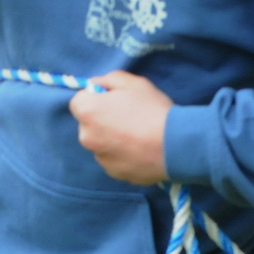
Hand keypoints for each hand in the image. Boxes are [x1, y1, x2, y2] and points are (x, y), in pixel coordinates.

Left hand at [70, 70, 172, 184]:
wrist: (175, 145)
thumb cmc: (152, 109)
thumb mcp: (133, 82)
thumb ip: (108, 79)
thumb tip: (95, 86)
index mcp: (87, 112)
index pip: (79, 101)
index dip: (95, 98)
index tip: (114, 100)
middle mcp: (86, 137)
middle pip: (88, 124)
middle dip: (102, 119)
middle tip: (128, 117)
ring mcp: (100, 158)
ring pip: (101, 144)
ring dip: (111, 139)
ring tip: (138, 136)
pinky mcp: (114, 173)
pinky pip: (113, 159)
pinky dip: (122, 155)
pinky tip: (141, 150)